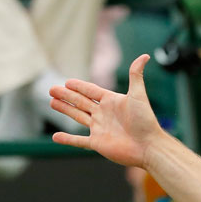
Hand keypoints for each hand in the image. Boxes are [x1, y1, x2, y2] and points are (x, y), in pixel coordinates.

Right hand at [49, 54, 166, 167]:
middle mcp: (103, 114)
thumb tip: (145, 56)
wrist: (148, 146)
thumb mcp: (138, 95)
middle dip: (66, 95)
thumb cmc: (145, 121)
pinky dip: (67, 139)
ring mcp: (99, 129)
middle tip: (52, 89)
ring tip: (52, 103)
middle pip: (80, 102)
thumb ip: (136, 75)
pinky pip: (78, 141)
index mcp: (111, 101)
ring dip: (65, 110)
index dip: (79, 86)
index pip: (91, 91)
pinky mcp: (97, 143)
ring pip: (77, 117)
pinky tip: (55, 137)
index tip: (67, 82)